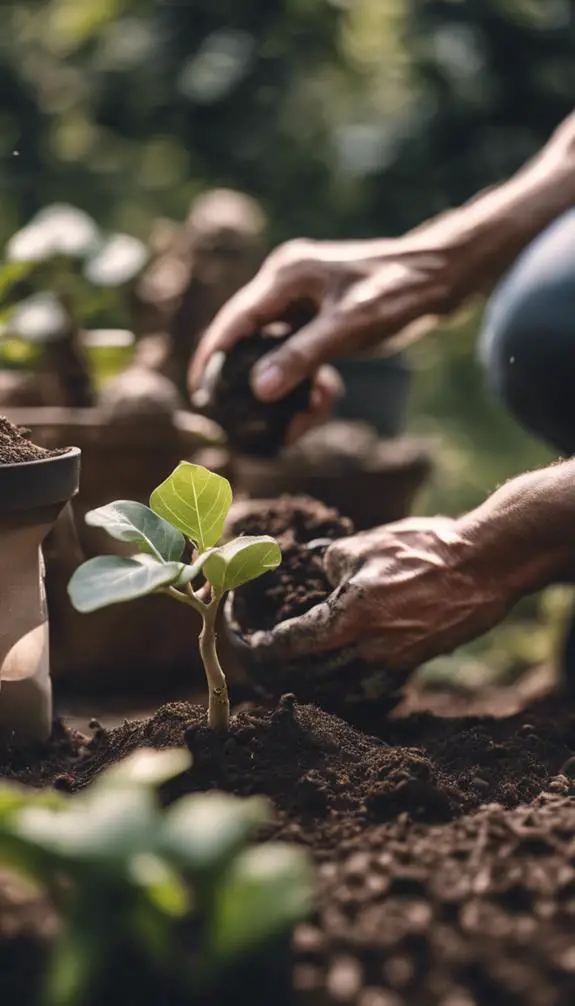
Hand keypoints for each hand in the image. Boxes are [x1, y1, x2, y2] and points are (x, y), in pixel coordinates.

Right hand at [189, 235, 455, 407]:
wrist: (442, 276)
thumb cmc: (399, 291)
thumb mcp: (348, 327)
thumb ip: (302, 356)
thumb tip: (258, 389)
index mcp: (285, 276)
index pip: (233, 321)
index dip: (210, 356)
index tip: (197, 393)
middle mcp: (286, 285)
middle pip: (249, 341)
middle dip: (249, 383)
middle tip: (243, 422)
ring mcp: (303, 303)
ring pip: (276, 355)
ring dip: (287, 391)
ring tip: (305, 421)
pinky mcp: (319, 319)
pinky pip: (299, 357)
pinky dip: (309, 383)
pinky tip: (324, 402)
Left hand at [248, 516, 512, 673]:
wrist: (483, 566)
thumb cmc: (424, 549)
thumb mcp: (363, 544)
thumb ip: (329, 561)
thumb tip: (314, 568)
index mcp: (349, 618)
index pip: (289, 645)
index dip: (259, 645)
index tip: (243, 640)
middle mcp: (367, 650)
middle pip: (307, 676)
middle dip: (276, 670)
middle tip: (258, 660)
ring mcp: (392, 663)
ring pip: (336, 688)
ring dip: (308, 681)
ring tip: (290, 669)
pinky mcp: (412, 664)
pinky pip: (367, 686)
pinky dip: (344, 683)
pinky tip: (336, 671)